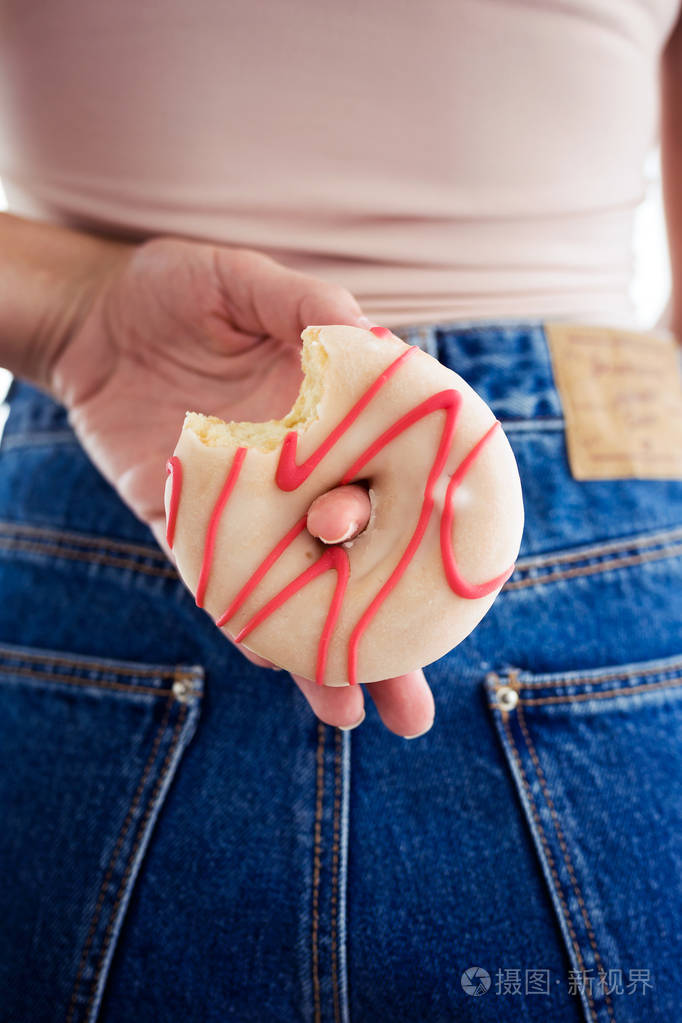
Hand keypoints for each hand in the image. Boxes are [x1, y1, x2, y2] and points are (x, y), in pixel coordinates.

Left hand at [49, 236, 434, 736]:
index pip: (394, 494)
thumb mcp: (242, 281)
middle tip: (413, 708)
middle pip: (355, 566)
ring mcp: (244, 510)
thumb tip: (364, 335)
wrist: (90, 319)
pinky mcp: (183, 525)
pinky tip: (273, 666)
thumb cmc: (176, 291)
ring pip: (293, 593)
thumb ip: (304, 304)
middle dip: (383, 637)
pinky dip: (243, 624)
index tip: (460, 597)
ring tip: (348, 715)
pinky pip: (216, 583)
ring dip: (317, 656)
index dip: (426, 546)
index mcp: (333, 427)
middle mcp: (300, 478)